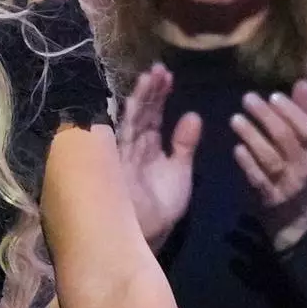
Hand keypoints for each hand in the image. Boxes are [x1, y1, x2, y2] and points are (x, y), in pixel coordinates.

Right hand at [117, 63, 202, 250]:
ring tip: (149, 78)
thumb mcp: (180, 174)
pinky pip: (115, 138)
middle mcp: (132, 147)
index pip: (152, 115)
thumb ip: (184, 146)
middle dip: (148, 91)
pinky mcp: (113, 166)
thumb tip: (193, 115)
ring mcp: (120, 155)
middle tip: (159, 69)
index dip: (159, 95)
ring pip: (128, 120)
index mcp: (149, 148)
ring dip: (138, 100)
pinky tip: (126, 101)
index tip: (167, 75)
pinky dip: (119, 120)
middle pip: (139, 112)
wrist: (148, 238)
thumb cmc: (161, 210)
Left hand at [230, 80, 306, 249]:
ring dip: (252, 137)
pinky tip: (236, 148)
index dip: (291, 111)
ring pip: (270, 158)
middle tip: (247, 99)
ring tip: (235, 119)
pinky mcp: (269, 197)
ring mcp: (286, 183)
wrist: (297, 215)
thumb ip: (305, 114)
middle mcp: (304, 166)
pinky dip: (247, 163)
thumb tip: (302, 82)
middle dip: (266, 117)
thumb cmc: (300, 169)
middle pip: (285, 139)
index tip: (273, 95)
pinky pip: (257, 179)